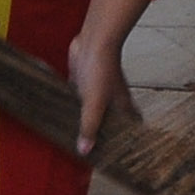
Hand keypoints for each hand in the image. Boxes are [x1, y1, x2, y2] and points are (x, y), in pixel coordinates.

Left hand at [68, 0, 150, 152]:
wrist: (94, 41)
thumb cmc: (101, 68)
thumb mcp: (94, 104)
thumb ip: (89, 127)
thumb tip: (85, 151)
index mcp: (121, 105)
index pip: (130, 125)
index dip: (128, 138)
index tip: (124, 153)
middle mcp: (111, 99)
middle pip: (110, 120)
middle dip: (105, 133)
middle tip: (97, 150)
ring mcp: (97, 90)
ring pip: (93, 110)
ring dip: (87, 120)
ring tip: (79, 137)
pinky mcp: (83, 81)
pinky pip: (78, 97)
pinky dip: (73, 106)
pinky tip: (64, 113)